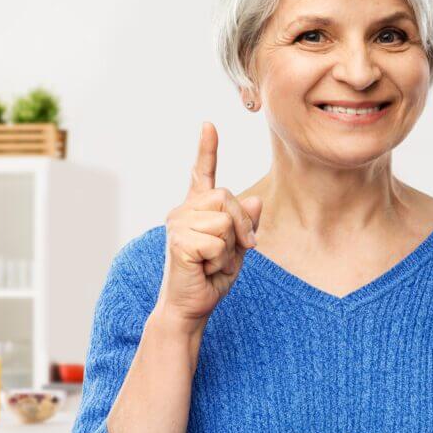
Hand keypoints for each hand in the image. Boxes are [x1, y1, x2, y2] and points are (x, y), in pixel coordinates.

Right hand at [154, 122, 262, 334]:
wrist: (191, 308)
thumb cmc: (210, 278)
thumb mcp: (237, 249)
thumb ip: (245, 225)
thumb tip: (255, 202)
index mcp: (196, 209)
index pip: (201, 173)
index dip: (206, 149)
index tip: (209, 125)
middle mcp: (183, 211)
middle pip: (227, 196)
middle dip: (241, 226)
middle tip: (233, 252)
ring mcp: (177, 224)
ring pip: (224, 220)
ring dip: (229, 247)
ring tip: (212, 262)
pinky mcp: (178, 240)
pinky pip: (217, 240)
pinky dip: (219, 260)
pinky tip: (204, 268)